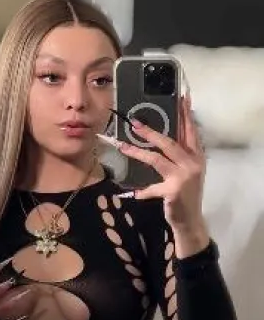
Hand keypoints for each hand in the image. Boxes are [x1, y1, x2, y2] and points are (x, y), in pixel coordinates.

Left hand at [116, 93, 205, 229]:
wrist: (190, 221)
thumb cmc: (186, 195)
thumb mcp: (188, 172)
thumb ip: (179, 156)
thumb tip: (163, 137)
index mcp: (197, 157)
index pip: (191, 132)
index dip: (186, 115)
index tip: (182, 97)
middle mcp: (192, 164)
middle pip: (170, 143)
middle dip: (151, 132)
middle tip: (135, 123)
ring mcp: (183, 178)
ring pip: (157, 160)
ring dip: (138, 153)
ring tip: (122, 146)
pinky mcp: (173, 192)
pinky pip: (152, 189)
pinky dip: (142, 192)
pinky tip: (133, 194)